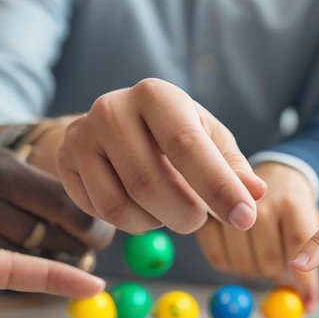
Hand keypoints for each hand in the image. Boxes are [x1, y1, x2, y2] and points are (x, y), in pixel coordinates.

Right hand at [56, 79, 266, 233]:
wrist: (111, 127)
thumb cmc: (170, 134)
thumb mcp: (207, 139)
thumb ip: (231, 166)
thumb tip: (253, 192)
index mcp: (156, 95)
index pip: (188, 146)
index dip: (218, 187)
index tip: (245, 219)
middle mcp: (112, 108)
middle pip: (149, 182)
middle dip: (184, 214)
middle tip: (197, 220)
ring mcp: (82, 134)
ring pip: (120, 205)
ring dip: (154, 222)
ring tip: (167, 209)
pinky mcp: (65, 160)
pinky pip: (99, 213)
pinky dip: (129, 223)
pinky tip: (139, 207)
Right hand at [196, 163, 318, 305]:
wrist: (266, 175)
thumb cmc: (291, 208)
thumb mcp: (307, 224)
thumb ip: (309, 260)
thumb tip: (308, 305)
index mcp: (292, 200)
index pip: (298, 245)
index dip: (304, 280)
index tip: (308, 303)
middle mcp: (260, 199)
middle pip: (270, 262)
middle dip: (276, 272)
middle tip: (277, 261)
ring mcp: (229, 208)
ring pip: (244, 265)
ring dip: (253, 270)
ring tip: (258, 251)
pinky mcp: (207, 216)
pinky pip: (218, 260)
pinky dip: (231, 265)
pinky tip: (239, 250)